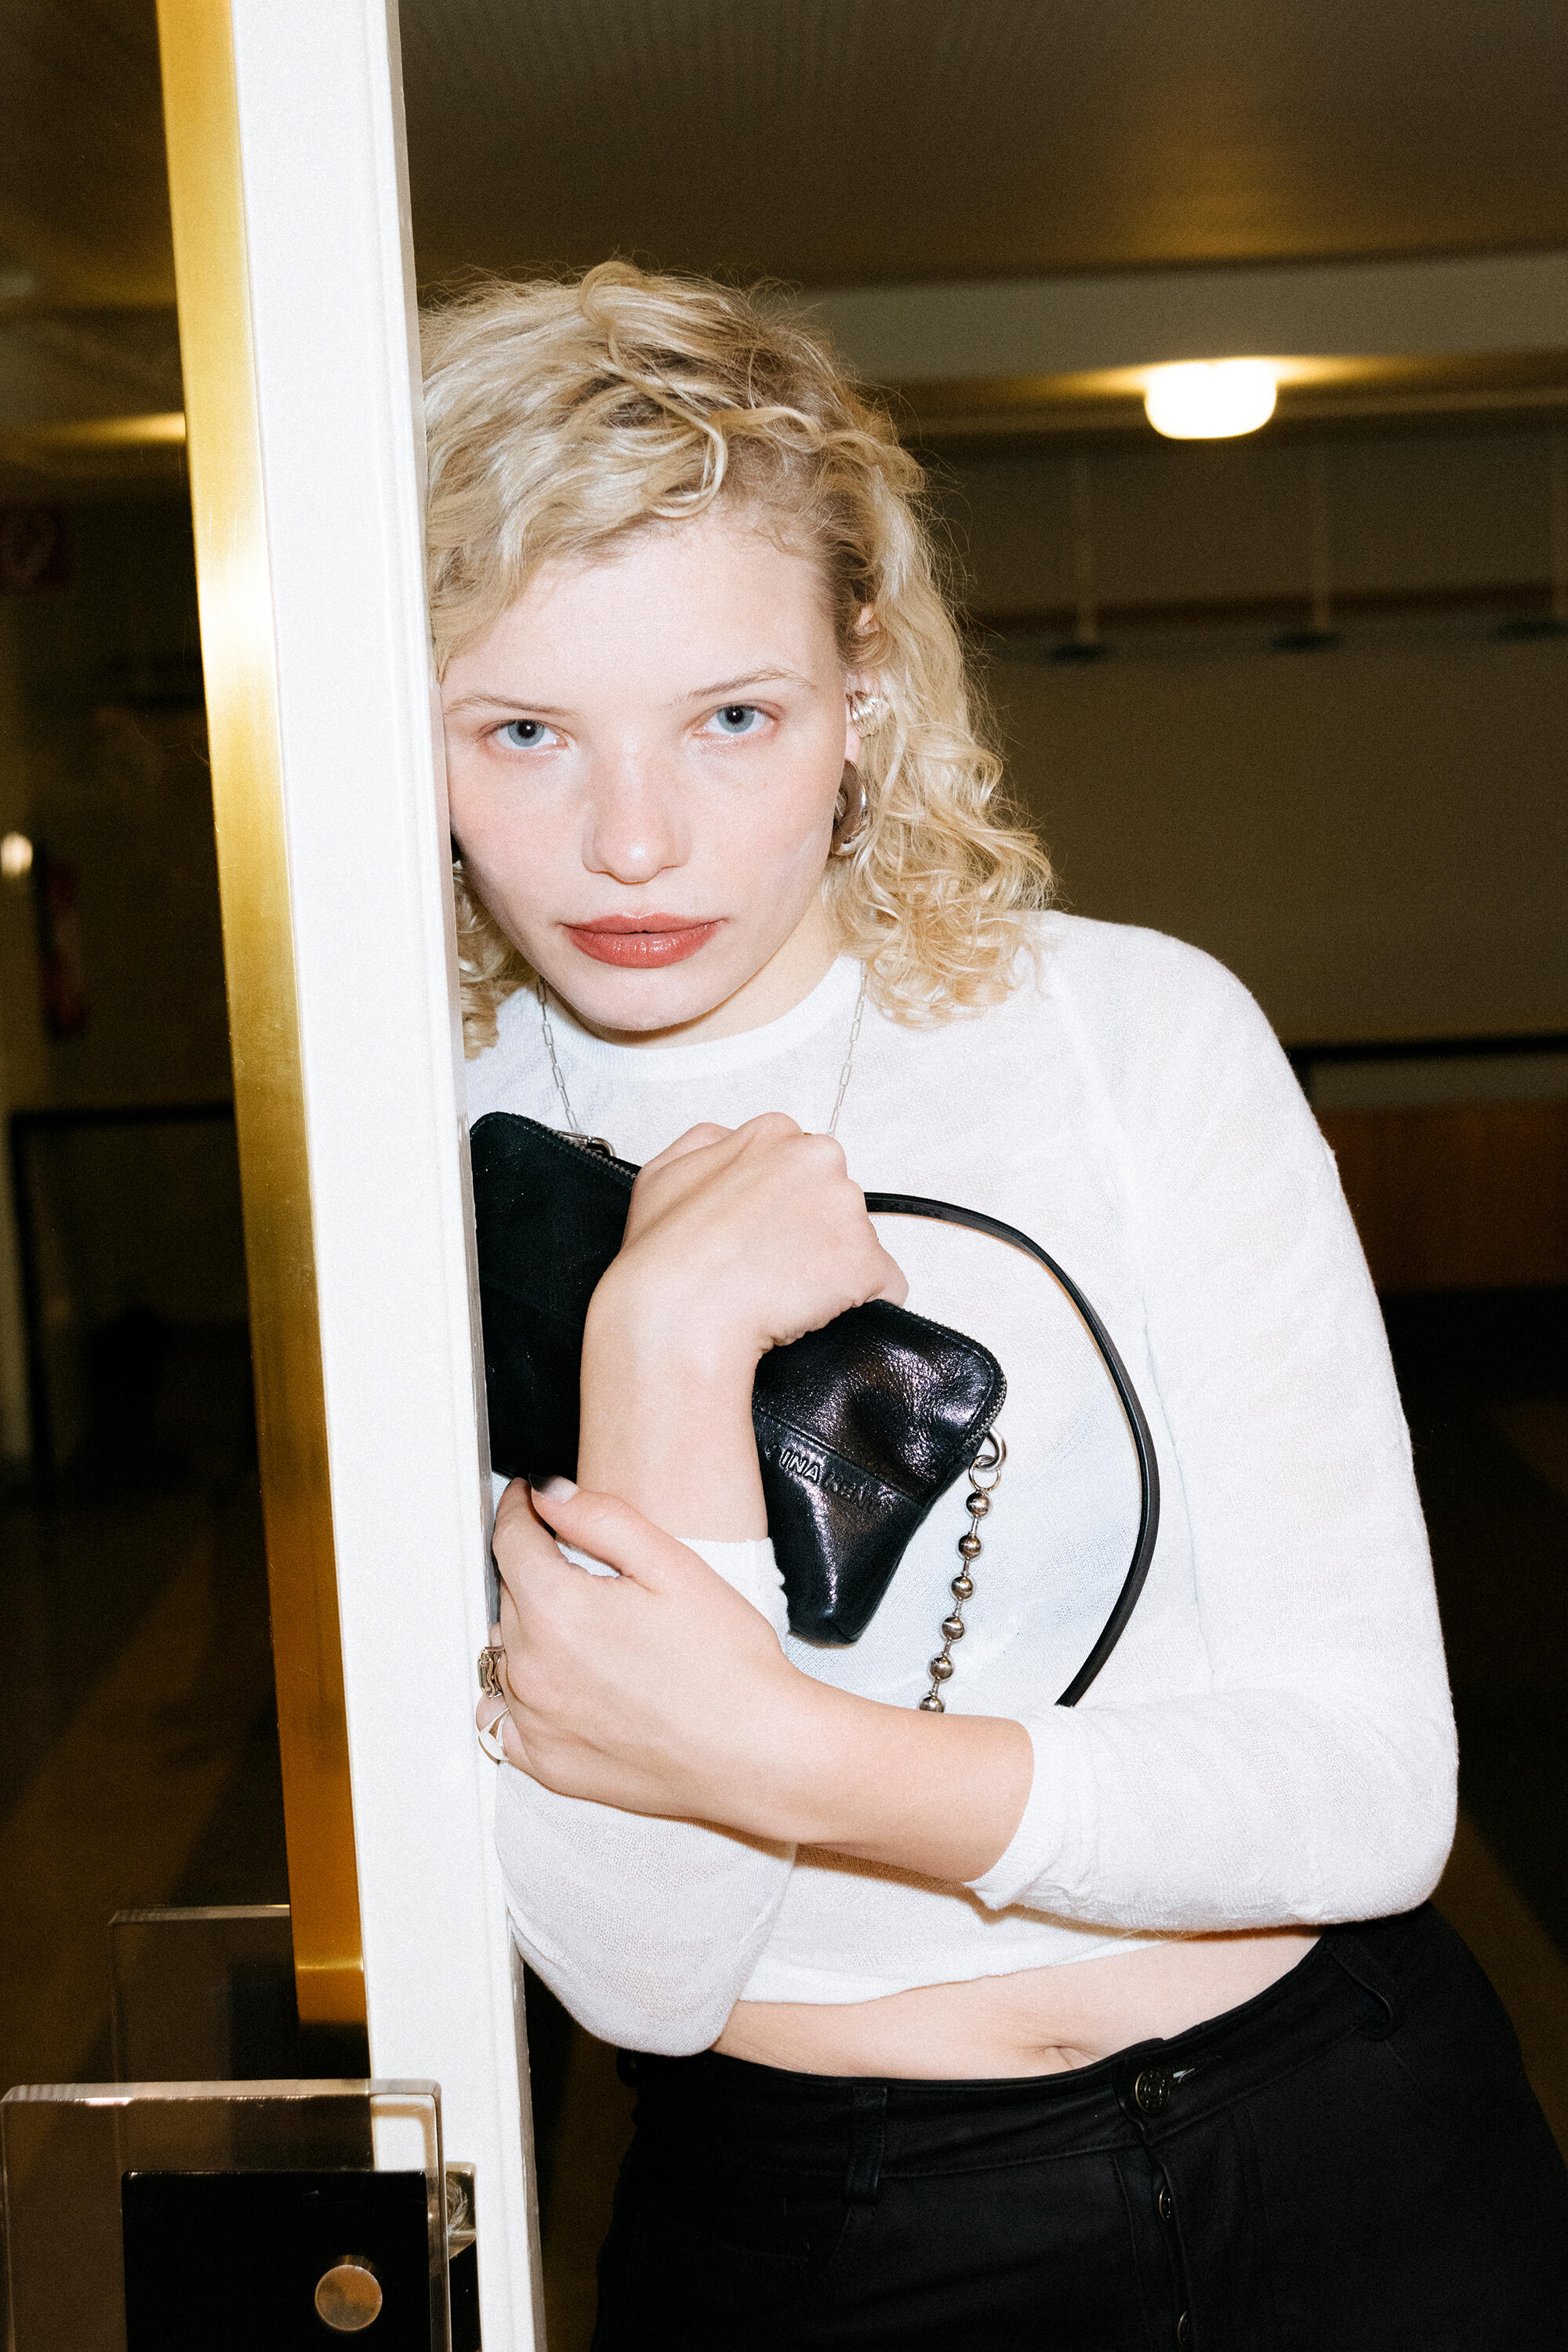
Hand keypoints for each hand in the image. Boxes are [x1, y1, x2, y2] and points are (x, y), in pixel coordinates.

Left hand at [479, 1477, 810, 1827]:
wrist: (756, 1752)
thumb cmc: (727, 1663)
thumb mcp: (673, 1566)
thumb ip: (601, 1519)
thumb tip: (547, 1494)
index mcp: (558, 1610)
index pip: (510, 1541)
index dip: (519, 1510)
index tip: (529, 1500)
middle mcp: (532, 1668)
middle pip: (509, 1594)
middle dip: (534, 1568)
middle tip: (579, 1565)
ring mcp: (535, 1721)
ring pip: (504, 1652)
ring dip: (526, 1628)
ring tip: (578, 1625)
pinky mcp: (546, 1763)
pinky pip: (503, 1716)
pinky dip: (520, 1693)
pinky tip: (560, 1683)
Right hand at [577, 1116, 908, 1536]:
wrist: (678, 1315)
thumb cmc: (664, 1257)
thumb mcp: (661, 1172)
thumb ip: (707, 1143)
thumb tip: (733, 1141)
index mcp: (773, 1135)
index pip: (803, 1167)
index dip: (783, 1208)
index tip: (762, 1234)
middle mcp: (820, 1161)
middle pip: (835, 1201)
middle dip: (811, 1234)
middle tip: (768, 1267)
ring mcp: (847, 1211)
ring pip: (857, 1244)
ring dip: (831, 1270)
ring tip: (781, 1294)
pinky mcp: (867, 1262)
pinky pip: (885, 1287)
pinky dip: (859, 1305)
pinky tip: (812, 1312)